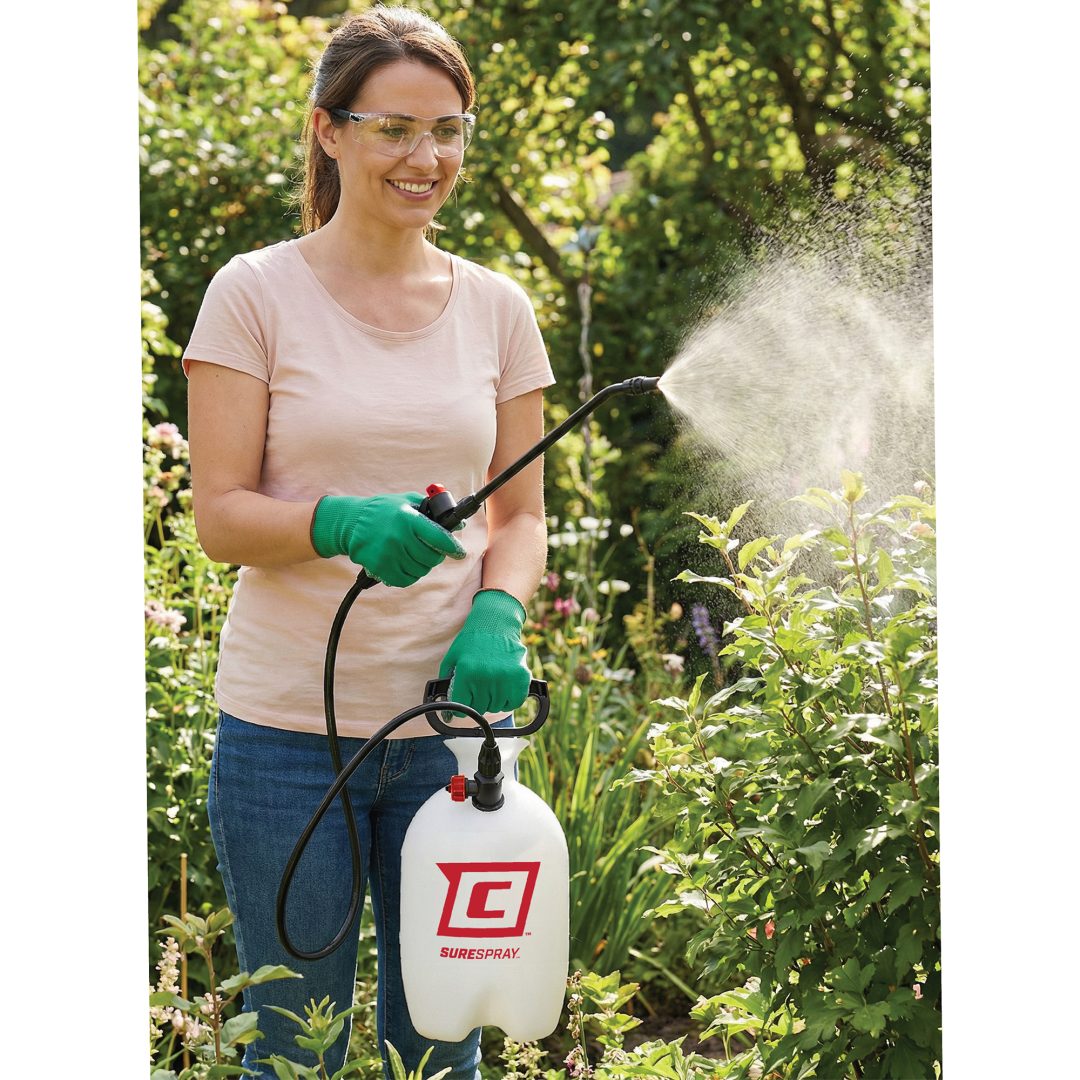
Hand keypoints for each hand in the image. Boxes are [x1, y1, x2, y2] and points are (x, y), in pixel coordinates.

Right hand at [310, 492, 464, 587]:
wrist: (351, 523)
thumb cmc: (382, 511)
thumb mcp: (405, 502)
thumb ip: (431, 510)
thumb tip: (458, 524)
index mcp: (408, 519)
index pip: (438, 537)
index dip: (452, 546)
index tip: (459, 552)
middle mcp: (399, 537)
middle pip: (431, 558)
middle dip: (435, 555)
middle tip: (431, 550)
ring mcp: (389, 555)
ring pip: (420, 570)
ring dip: (421, 565)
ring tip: (413, 555)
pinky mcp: (380, 568)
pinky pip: (405, 580)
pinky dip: (409, 575)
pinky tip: (405, 564)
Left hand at [439, 589, 530, 714]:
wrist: (495, 623)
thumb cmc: (472, 641)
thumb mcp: (452, 658)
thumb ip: (447, 683)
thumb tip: (447, 710)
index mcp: (467, 673)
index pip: (462, 708)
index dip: (460, 709)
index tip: (462, 705)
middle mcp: (486, 677)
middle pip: (480, 709)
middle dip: (476, 702)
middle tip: (477, 688)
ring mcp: (506, 678)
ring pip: (497, 707)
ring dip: (492, 700)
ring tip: (490, 684)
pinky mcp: (521, 677)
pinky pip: (514, 702)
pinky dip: (509, 700)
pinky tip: (503, 688)